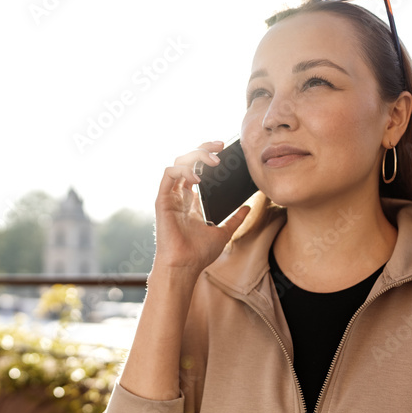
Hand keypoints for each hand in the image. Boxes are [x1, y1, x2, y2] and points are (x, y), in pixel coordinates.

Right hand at [151, 141, 250, 277]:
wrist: (185, 267)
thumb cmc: (199, 254)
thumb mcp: (223, 232)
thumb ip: (235, 219)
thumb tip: (248, 208)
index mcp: (190, 201)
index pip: (196, 169)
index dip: (207, 155)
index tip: (223, 150)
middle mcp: (179, 195)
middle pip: (187, 161)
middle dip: (203, 149)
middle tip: (220, 146)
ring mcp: (170, 197)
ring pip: (177, 163)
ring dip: (195, 156)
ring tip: (213, 161)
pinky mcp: (162, 201)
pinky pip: (168, 175)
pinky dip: (182, 171)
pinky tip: (197, 178)